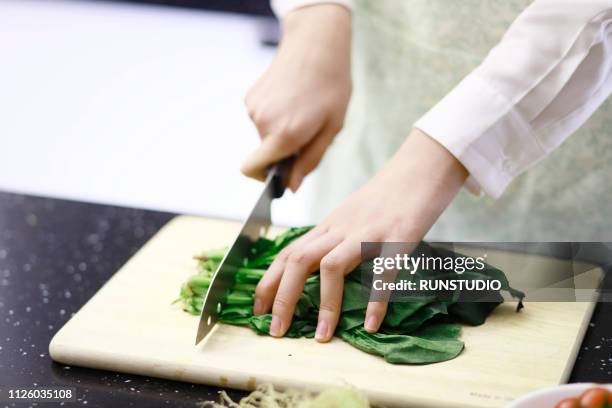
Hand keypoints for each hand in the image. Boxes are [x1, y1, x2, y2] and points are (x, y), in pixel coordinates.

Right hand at [241, 5, 351, 191]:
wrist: (317, 44)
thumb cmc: (331, 86)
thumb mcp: (331, 128)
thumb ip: (310, 161)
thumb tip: (291, 187)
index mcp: (284, 134)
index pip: (252, 169)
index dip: (263, 179)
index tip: (280, 176)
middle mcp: (263, 122)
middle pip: (264, 154)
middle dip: (283, 151)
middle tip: (308, 131)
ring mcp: (254, 108)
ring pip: (264, 136)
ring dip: (280, 131)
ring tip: (302, 110)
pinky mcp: (251, 96)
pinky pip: (261, 118)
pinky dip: (275, 116)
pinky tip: (292, 99)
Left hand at [252, 129, 468, 341]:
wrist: (421, 168)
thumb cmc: (387, 195)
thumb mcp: (350, 215)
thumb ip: (333, 237)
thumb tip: (313, 267)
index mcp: (329, 226)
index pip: (289, 254)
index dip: (269, 282)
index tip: (258, 309)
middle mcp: (342, 228)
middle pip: (300, 260)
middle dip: (282, 298)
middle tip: (276, 330)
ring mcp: (369, 232)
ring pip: (332, 266)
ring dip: (325, 304)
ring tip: (322, 335)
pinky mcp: (398, 237)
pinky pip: (383, 272)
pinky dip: (375, 301)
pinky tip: (371, 325)